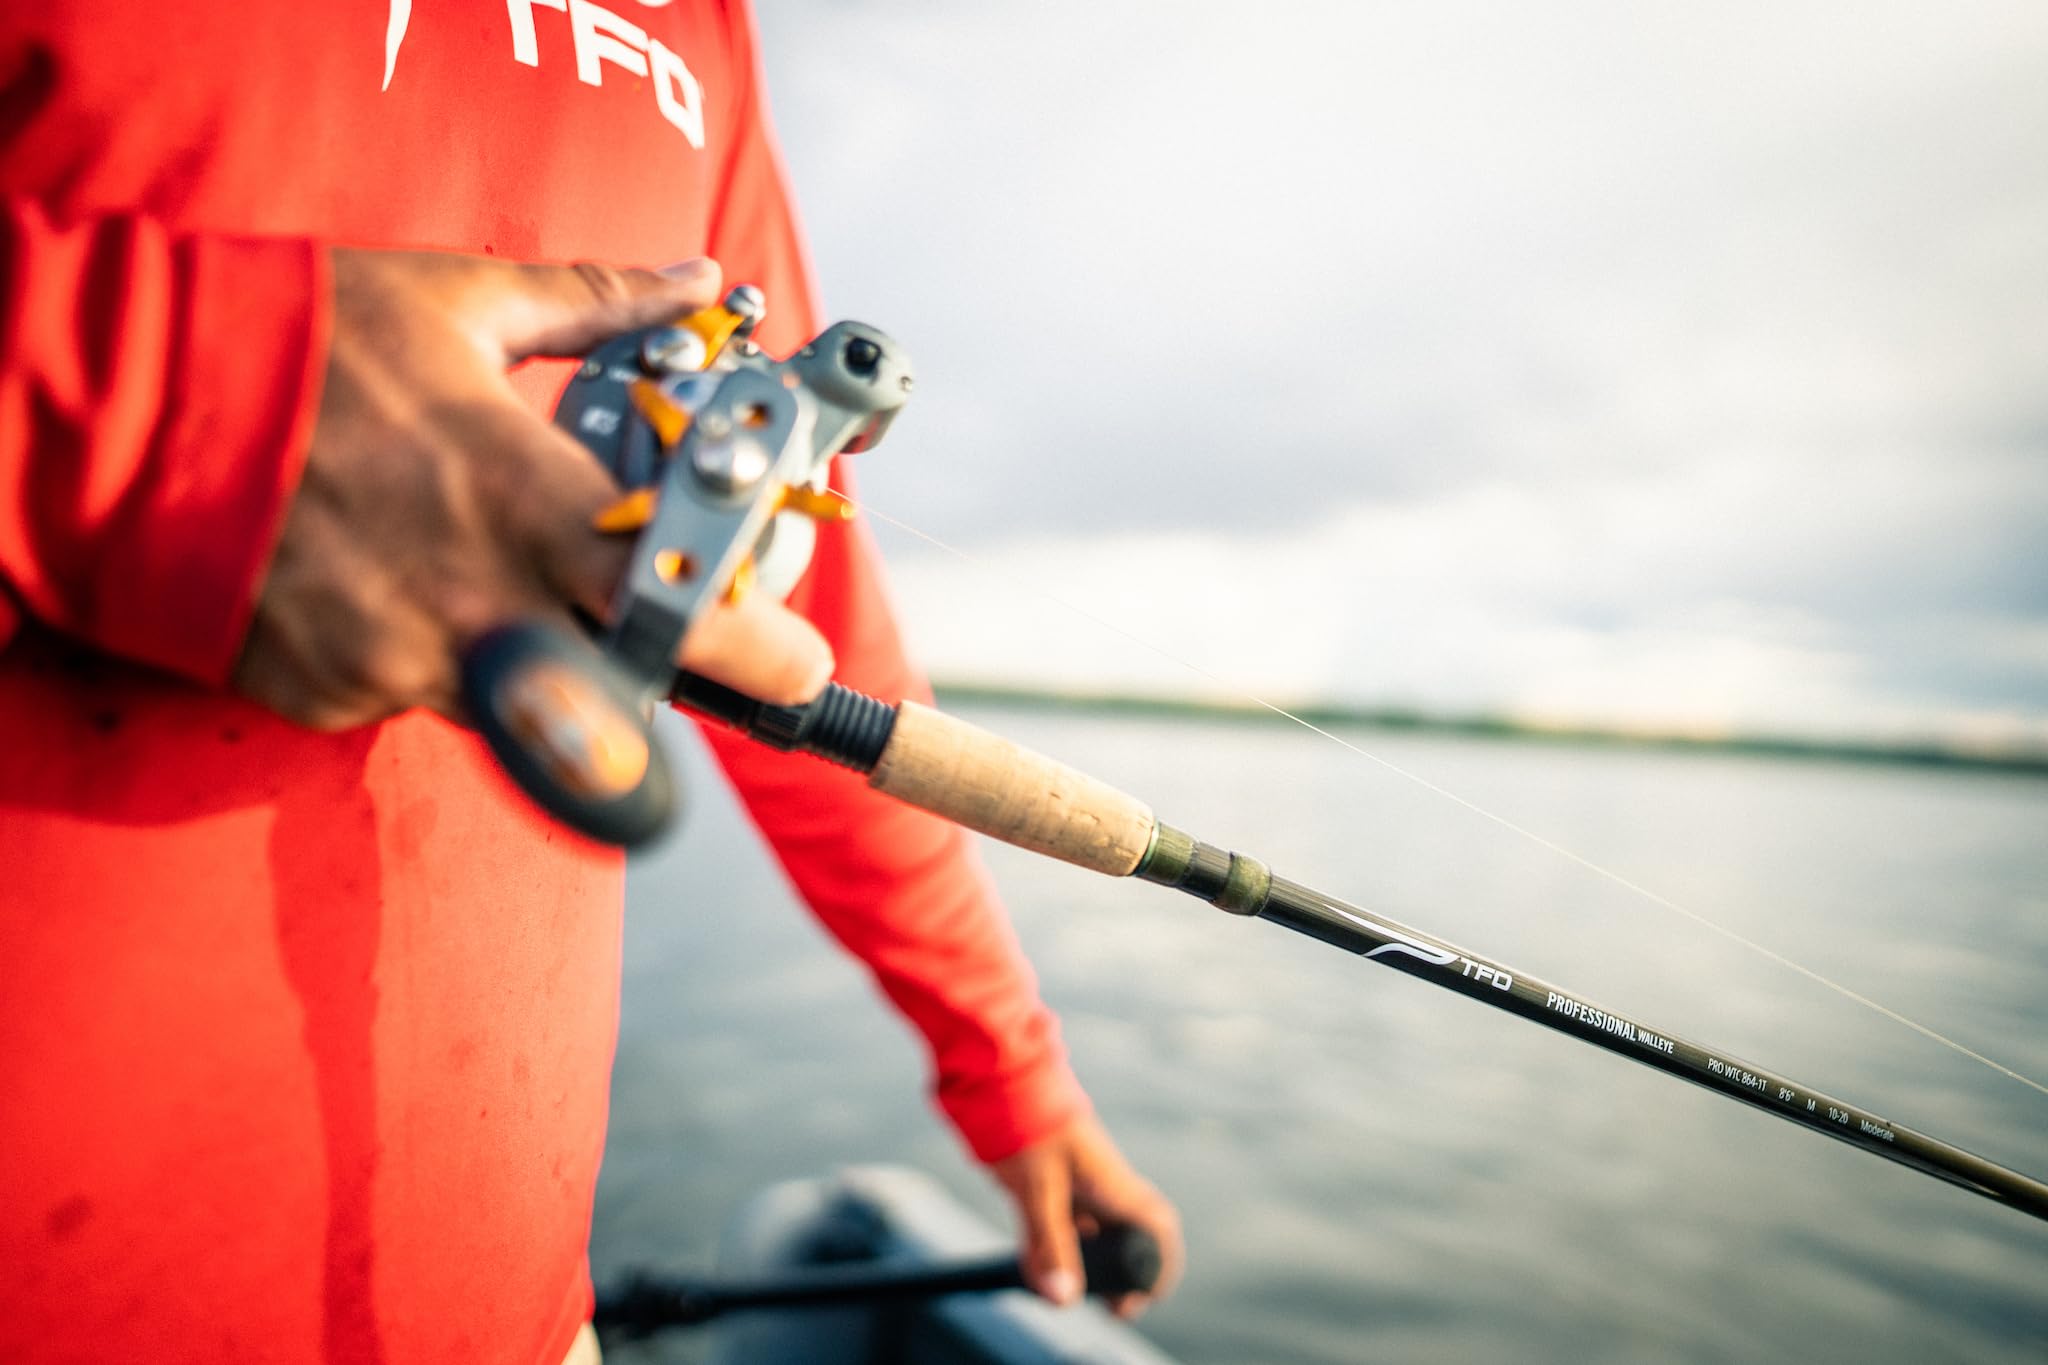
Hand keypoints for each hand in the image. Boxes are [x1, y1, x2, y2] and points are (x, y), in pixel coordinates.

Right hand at [232, 247, 833, 730]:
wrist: (120, 406)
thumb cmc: (301, 341)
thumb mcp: (454, 301)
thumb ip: (593, 304)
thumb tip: (693, 281)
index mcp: (521, 497)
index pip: (677, 602)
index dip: (753, 644)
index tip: (797, 661)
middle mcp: (472, 599)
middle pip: (620, 688)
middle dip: (664, 677)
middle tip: (682, 650)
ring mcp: (395, 661)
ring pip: (517, 699)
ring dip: (532, 655)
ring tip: (476, 571)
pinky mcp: (328, 697)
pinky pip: (413, 698)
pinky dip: (423, 657)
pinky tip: (380, 585)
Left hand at [989, 1113, 1183, 1319]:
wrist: (1000, 1082)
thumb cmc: (1031, 1126)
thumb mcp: (1039, 1190)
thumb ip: (1049, 1244)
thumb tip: (1062, 1300)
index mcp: (1116, 1185)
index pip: (1157, 1227)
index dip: (1157, 1265)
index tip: (1138, 1297)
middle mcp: (1104, 1189)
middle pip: (1125, 1240)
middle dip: (1114, 1276)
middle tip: (1103, 1307)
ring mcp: (1079, 1187)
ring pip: (1089, 1237)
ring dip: (1076, 1264)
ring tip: (1057, 1289)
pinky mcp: (1052, 1186)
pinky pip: (1060, 1227)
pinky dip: (1048, 1249)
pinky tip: (1031, 1264)